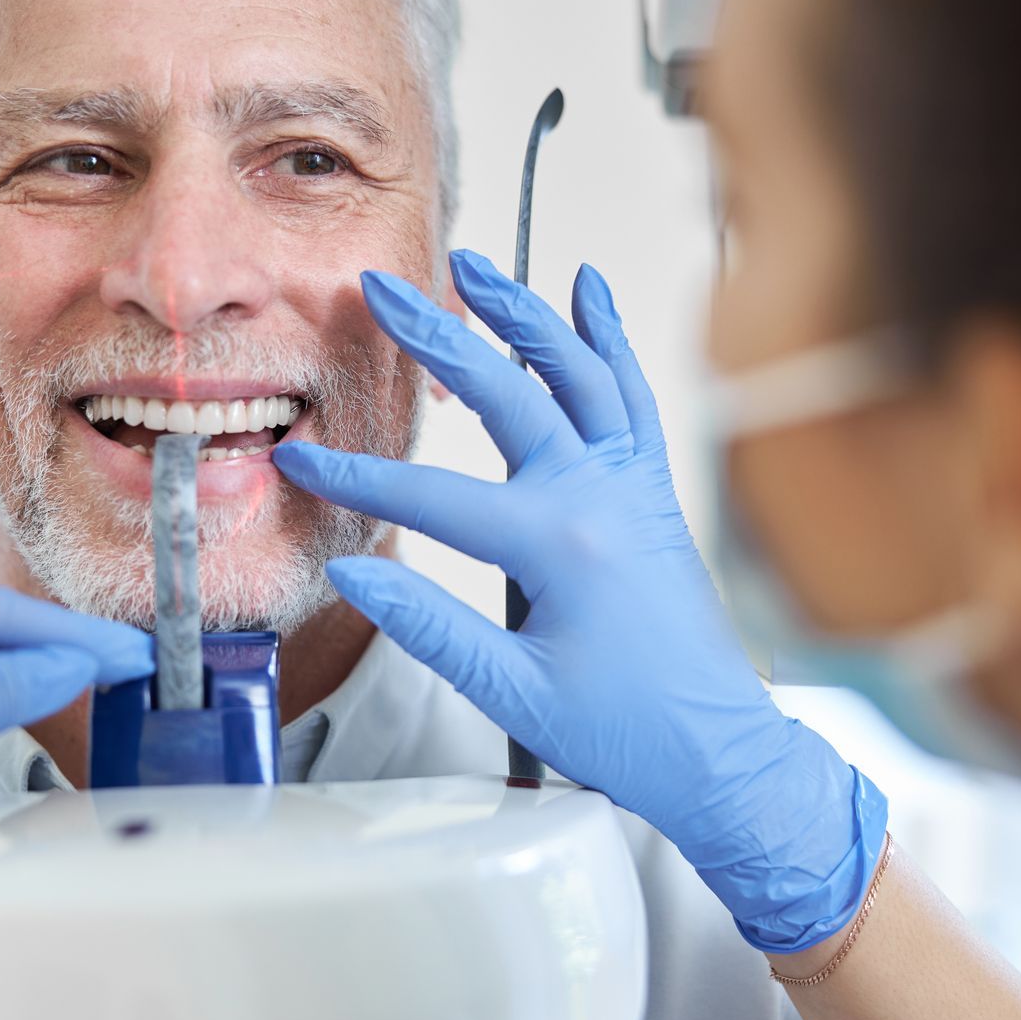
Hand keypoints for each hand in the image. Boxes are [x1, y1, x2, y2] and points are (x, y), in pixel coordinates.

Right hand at [273, 250, 885, 952]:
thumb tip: (357, 572)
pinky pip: (631, 397)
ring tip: (474, 264)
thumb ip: (429, 627)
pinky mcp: (652, 494)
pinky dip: (609, 339)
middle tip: (382, 288)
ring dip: (524, 312)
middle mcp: (602, 496)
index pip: (434, 498)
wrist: (720, 755)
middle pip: (509, 394)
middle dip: (438, 336)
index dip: (357, 480)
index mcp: (560, 544)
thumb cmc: (624, 734)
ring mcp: (633, 488)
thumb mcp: (513, 692)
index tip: (300, 461)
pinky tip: (587, 290)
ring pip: (578, 374)